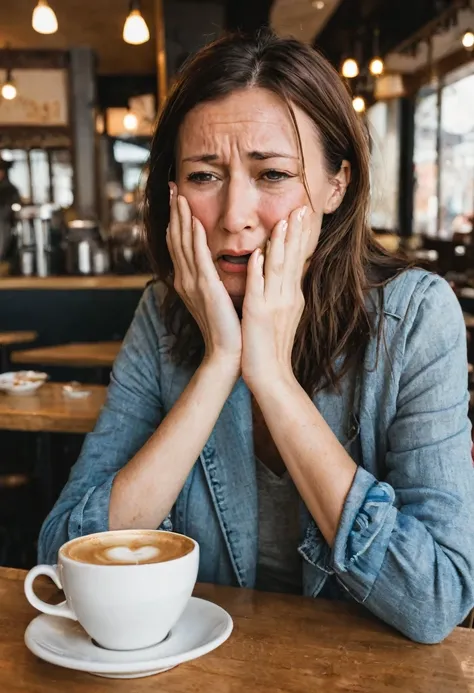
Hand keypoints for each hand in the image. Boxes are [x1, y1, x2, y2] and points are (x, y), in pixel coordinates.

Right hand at [166, 184, 241, 367]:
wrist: (228, 351)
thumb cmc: (226, 326)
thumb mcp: (215, 296)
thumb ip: (210, 277)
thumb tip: (213, 262)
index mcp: (187, 281)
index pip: (178, 244)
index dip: (175, 220)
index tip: (176, 198)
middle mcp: (185, 280)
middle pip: (175, 238)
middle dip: (173, 211)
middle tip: (171, 187)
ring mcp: (193, 284)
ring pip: (183, 244)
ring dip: (181, 218)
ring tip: (179, 195)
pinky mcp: (206, 289)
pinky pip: (198, 259)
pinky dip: (194, 239)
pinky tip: (193, 221)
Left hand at [241, 205, 316, 391]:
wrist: (271, 375)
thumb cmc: (272, 346)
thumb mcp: (283, 314)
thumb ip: (284, 292)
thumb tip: (286, 273)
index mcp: (292, 296)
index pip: (298, 260)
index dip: (301, 237)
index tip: (303, 215)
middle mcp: (288, 296)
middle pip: (294, 258)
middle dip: (297, 232)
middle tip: (302, 208)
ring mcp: (274, 304)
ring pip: (279, 268)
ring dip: (281, 243)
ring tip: (284, 220)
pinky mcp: (259, 314)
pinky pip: (259, 287)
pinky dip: (259, 270)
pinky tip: (258, 253)